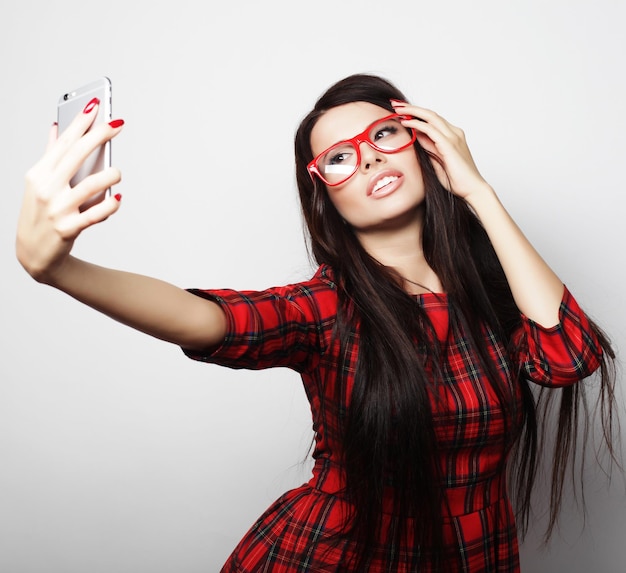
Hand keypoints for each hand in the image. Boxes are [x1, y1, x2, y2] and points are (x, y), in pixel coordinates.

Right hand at [16, 102, 123, 283]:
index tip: (96, 106)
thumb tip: (57, 127)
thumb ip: (51, 155)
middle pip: (76, 156)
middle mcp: (46, 189)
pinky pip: (94, 215)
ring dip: (109, 175)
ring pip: (89, 185)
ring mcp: (57, 209)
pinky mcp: (68, 228)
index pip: (63, 142)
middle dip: (98, 136)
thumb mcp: (39, 183)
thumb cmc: (41, 214)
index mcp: (38, 174)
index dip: (80, 122)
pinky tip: (118, 198)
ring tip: (118, 172)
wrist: (34, 254)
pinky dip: (109, 206)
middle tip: (117, 124)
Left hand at [391, 100, 489, 199]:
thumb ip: (429, 149)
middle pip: (430, 114)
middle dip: (411, 107)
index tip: (401, 112)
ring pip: (430, 116)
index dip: (416, 114)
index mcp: (452, 137)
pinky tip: (405, 122)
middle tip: (395, 104)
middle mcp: (454, 133)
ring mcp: (453, 137)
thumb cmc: (457, 180)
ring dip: (412, 111)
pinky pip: (430, 129)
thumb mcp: (437, 162)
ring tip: (397, 108)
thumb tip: (417, 139)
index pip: (432, 120)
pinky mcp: (449, 145)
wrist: (473, 190)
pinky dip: (417, 124)